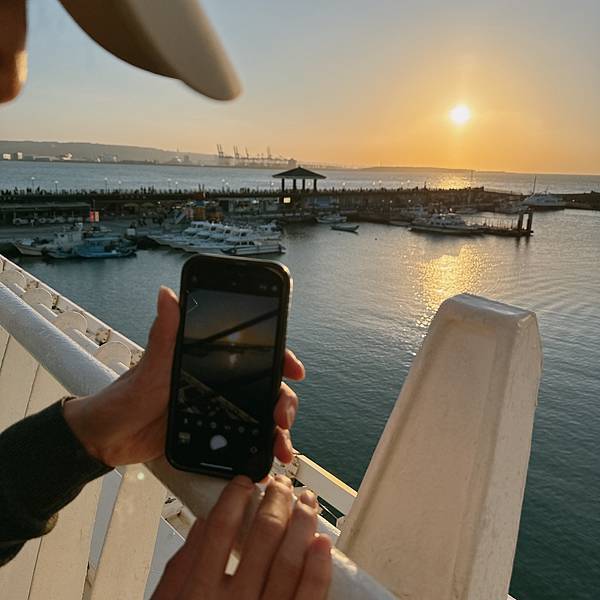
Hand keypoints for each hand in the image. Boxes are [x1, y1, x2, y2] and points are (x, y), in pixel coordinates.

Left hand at [64, 286, 304, 466]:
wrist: (106, 440)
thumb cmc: (125, 398)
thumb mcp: (149, 367)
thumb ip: (164, 334)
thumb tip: (167, 294)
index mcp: (207, 362)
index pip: (253, 354)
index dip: (279, 358)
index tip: (294, 370)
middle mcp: (218, 383)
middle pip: (265, 387)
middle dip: (283, 401)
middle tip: (283, 418)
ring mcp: (218, 410)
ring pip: (260, 415)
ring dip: (278, 430)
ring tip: (282, 448)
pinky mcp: (214, 435)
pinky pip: (246, 440)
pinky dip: (261, 449)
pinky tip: (267, 460)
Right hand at [152, 475, 331, 599]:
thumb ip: (181, 567)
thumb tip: (204, 523)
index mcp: (197, 595)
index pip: (219, 531)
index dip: (234, 499)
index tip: (244, 482)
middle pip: (260, 538)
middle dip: (275, 502)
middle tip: (281, 485)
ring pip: (289, 560)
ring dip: (302, 524)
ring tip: (306, 501)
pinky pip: (309, 598)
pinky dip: (318, 568)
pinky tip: (322, 543)